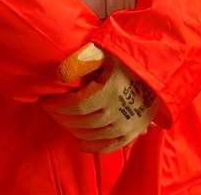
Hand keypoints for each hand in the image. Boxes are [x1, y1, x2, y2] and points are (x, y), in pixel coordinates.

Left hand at [42, 44, 157, 153]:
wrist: (156, 70)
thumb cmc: (123, 58)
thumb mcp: (102, 53)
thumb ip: (81, 60)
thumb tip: (59, 75)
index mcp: (109, 91)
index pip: (76, 106)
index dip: (57, 105)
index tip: (44, 100)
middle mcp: (118, 112)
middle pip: (81, 122)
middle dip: (60, 116)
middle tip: (48, 108)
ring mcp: (127, 125)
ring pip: (92, 135)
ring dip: (72, 129)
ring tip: (60, 119)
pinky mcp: (133, 132)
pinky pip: (110, 146)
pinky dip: (93, 147)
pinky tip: (80, 144)